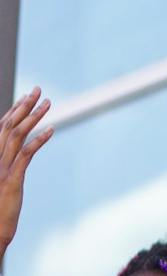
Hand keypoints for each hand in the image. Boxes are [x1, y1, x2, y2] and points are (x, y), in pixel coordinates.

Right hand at [0, 88, 53, 257]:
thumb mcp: (1, 186)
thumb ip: (7, 169)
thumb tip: (15, 160)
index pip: (1, 129)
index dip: (13, 112)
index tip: (26, 98)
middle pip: (8, 126)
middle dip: (24, 106)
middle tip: (39, 90)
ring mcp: (1, 169)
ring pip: (17, 135)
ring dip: (33, 117)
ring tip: (49, 103)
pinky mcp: (11, 180)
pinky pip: (26, 155)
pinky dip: (38, 140)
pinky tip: (52, 130)